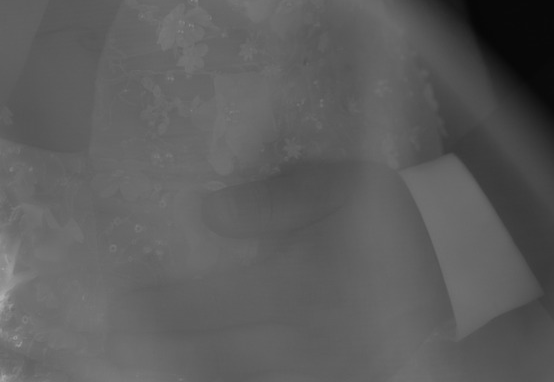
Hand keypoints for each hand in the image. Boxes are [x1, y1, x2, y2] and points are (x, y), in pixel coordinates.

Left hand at [107, 158, 454, 380]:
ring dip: (176, 363)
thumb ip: (284, 195)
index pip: (211, 301)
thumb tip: (209, 211)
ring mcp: (297, 374)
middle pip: (206, 349)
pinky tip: (182, 366)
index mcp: (298, 287)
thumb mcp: (352, 189)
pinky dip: (208, 373)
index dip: (159, 300)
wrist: (445, 312)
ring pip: (221, 373)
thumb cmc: (390, 241)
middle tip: (108, 330)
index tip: (119, 288)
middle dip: (152, 341)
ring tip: (129, 355)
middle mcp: (291, 342)